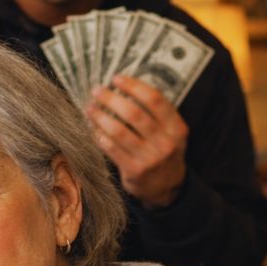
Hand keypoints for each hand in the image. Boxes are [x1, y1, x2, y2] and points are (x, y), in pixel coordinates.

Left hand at [86, 74, 187, 207]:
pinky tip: (93, 127)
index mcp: (176, 127)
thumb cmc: (162, 151)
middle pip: (134, 113)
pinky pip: (111, 148)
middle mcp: (166, 142)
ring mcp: (150, 158)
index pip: (155, 100)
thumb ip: (154, 113)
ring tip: (90, 107)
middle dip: (112, 99)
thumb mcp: (170, 132)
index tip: (116, 78)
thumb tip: (123, 87)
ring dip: (101, 116)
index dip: (134, 86)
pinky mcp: (134, 170)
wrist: (166, 187)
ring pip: (119, 131)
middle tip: (97, 90)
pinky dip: (99, 135)